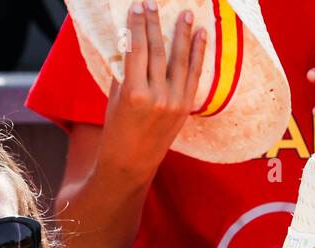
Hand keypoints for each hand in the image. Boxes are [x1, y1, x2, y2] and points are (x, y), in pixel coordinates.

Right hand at [100, 3, 206, 175]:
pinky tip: (201, 36)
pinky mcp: (184, 107)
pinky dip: (198, 54)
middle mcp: (156, 96)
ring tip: (185, 13)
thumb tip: (129, 44)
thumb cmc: (116, 133)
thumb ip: (123, 73)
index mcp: (133, 93)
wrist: (130, 165)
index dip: (137, 26)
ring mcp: (174, 102)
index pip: (135, 50)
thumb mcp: (114, 101)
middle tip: (153, 2)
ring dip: (182, 34)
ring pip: (179, 59)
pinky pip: (193, 75)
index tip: (137, 6)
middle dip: (155, 24)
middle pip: (156, 50)